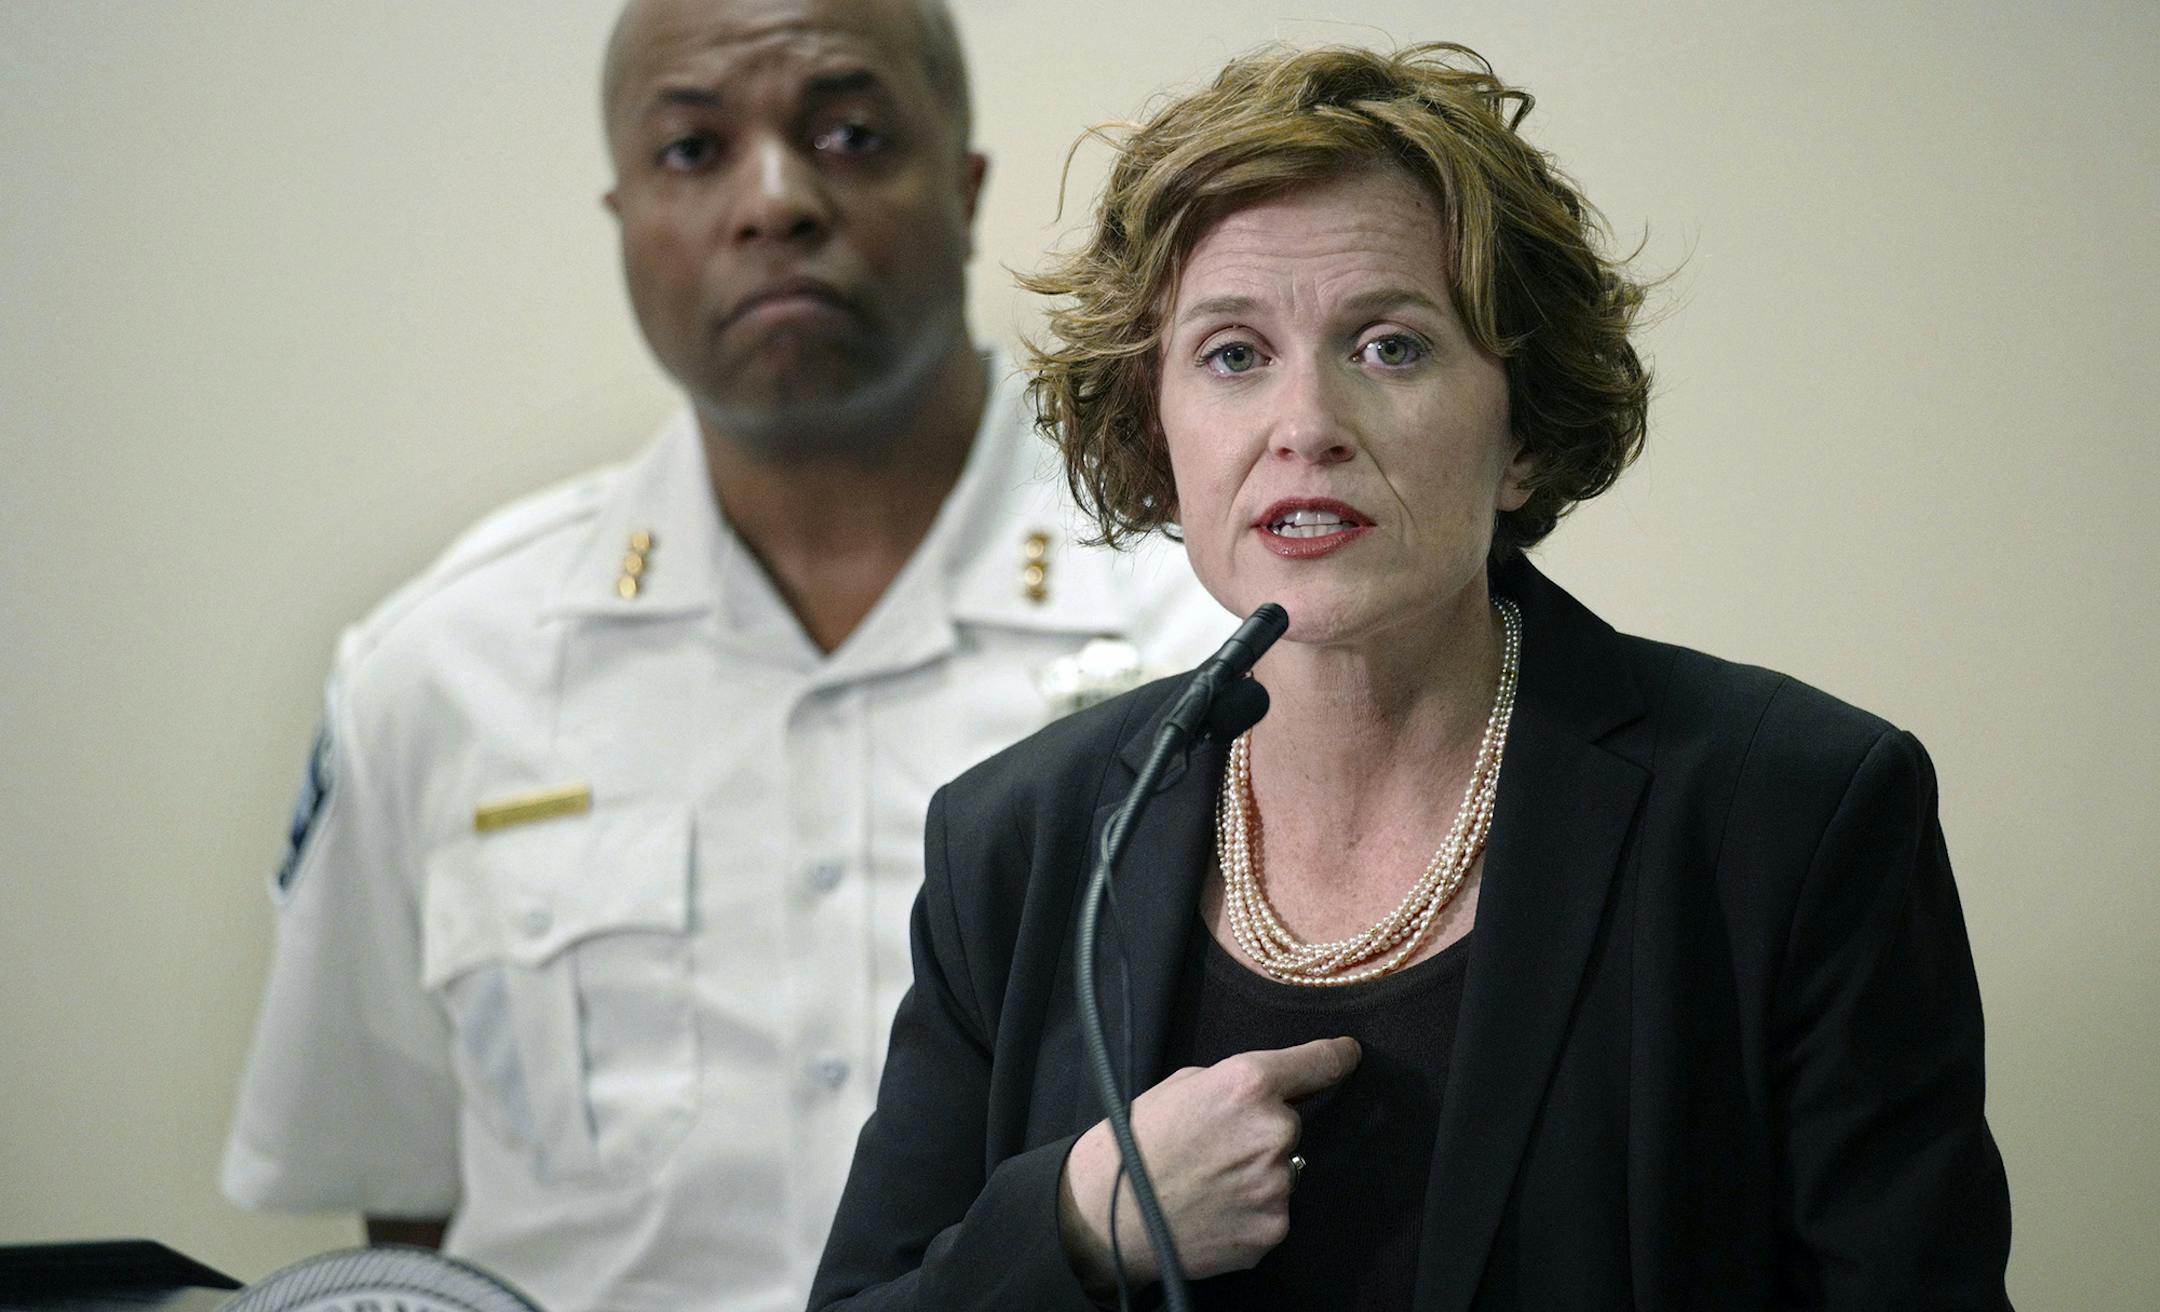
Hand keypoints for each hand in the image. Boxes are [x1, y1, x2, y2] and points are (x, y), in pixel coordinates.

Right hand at [1056, 1036, 1359, 1290]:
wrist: (1106, 1216)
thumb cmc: (1135, 1143)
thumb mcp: (1182, 1086)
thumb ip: (1234, 1085)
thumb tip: (1269, 1094)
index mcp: (1249, 1083)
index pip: (1319, 1062)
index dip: (1337, 1057)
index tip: (1348, 1056)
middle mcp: (1273, 1131)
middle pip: (1290, 1124)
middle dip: (1262, 1132)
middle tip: (1216, 1147)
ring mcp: (1277, 1185)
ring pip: (1282, 1170)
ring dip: (1256, 1173)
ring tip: (1209, 1182)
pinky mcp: (1273, 1228)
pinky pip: (1274, 1210)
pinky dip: (1251, 1210)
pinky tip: (1214, 1209)